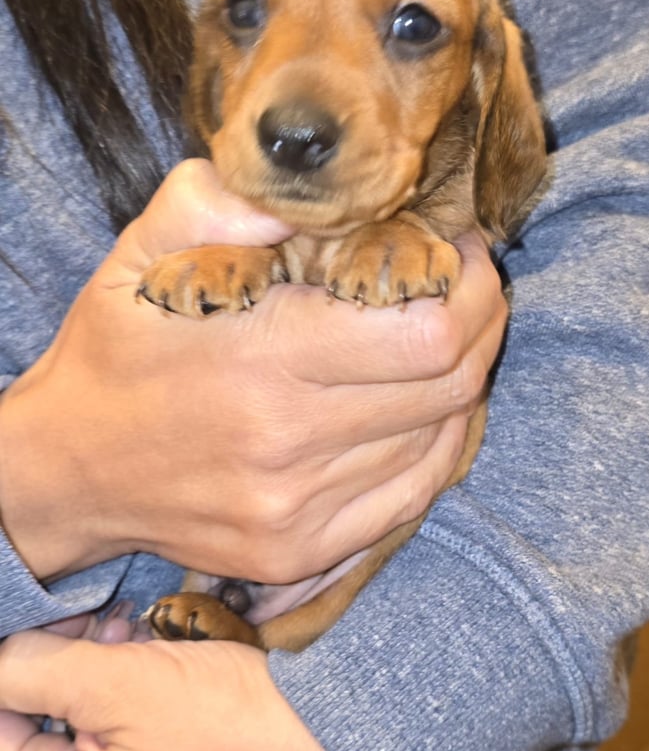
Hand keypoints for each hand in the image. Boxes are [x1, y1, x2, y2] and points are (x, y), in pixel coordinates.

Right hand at [0, 159, 505, 583]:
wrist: (66, 473)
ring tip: (438, 341)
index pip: (426, 334)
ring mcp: (299, 511)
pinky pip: (412, 496)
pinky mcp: (301, 549)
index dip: (471, 289)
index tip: (462, 253)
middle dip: (481, 324)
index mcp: (261, 359)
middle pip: (451, 387)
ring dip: (459, 383)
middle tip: (465, 288)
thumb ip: (214, 205)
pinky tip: (421, 409)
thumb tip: (306, 201)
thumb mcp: (137, 255)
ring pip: (441, 442)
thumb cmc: (112, 354)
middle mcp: (289, 445)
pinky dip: (436, 444)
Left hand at [0, 630, 375, 750]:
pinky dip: (124, 677)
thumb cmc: (234, 728)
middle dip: (53, 659)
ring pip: (77, 714)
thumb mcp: (123, 686)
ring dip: (91, 662)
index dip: (9, 666)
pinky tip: (150, 645)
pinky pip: (120, 719)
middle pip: (32, 723)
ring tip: (131, 626)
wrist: (337, 742)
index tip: (40, 621)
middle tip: (93, 617)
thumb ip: (39, 668)